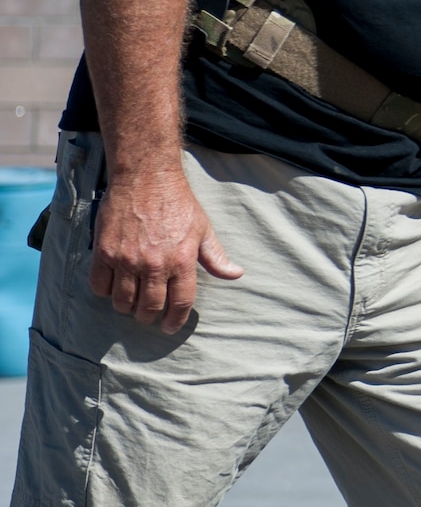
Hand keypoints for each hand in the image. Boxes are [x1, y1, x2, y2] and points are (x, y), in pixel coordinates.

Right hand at [89, 171, 243, 332]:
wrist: (146, 178)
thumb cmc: (178, 203)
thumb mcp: (203, 229)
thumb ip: (216, 257)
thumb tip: (235, 274)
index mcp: (182, 260)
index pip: (179, 303)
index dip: (175, 321)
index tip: (171, 327)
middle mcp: (155, 264)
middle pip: (149, 307)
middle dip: (149, 317)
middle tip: (148, 315)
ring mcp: (127, 259)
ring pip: (123, 301)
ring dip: (126, 308)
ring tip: (131, 304)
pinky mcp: (105, 252)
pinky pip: (100, 285)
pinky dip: (105, 292)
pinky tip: (113, 288)